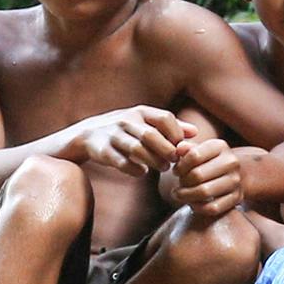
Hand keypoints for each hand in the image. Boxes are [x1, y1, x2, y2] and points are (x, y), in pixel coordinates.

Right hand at [61, 107, 190, 176]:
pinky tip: (142, 172)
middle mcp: (126, 121)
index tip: (180, 147)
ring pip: (137, 149)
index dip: (177, 134)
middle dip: (167, 151)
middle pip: (151, 135)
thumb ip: (170, 127)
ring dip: (154, 161)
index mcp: (140, 112)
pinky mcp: (103, 151)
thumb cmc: (126, 130)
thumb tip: (195, 132)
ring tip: (163, 168)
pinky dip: (135, 169)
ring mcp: (113, 135)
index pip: (165, 118)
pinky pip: (121, 162)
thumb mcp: (145, 122)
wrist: (88, 135)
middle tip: (174, 161)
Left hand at [159, 127, 246, 214]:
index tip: (176, 171)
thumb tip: (179, 149)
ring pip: (204, 192)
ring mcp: (236, 180)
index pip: (193, 155)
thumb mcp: (196, 150)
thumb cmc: (205, 162)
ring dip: (186, 196)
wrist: (227, 174)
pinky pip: (212, 207)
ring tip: (180, 194)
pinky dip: (198, 207)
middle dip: (183, 181)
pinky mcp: (237, 197)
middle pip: (197, 175)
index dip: (179, 166)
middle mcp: (231, 162)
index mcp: (220, 146)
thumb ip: (185, 149)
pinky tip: (192, 203)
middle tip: (179, 184)